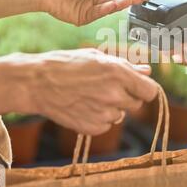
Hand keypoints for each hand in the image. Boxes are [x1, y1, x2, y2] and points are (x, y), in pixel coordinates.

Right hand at [6, 49, 157, 135]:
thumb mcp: (97, 58)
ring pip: (120, 115)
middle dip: (126, 97)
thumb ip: (126, 67)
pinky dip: (98, 118)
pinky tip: (83, 106)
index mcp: (118, 73)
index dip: (144, 89)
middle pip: (137, 104)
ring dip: (111, 108)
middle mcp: (114, 95)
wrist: (36, 83)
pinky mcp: (92, 128)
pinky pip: (105, 125)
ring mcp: (103, 113)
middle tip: (105, 88)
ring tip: (89, 95)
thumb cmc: (66, 64)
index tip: (136, 87)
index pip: (150, 91)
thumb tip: (147, 71)